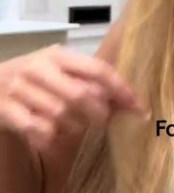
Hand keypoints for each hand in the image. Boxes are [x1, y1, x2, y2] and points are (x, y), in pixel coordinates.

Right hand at [0, 44, 146, 151]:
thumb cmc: (35, 82)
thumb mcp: (61, 73)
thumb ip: (91, 84)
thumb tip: (131, 104)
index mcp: (58, 55)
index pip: (98, 70)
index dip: (122, 90)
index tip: (140, 108)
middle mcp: (38, 68)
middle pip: (81, 95)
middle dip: (98, 114)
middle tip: (102, 122)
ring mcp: (18, 88)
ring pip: (60, 114)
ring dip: (74, 127)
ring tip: (75, 127)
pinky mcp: (4, 109)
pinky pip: (38, 129)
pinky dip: (50, 137)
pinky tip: (51, 137)